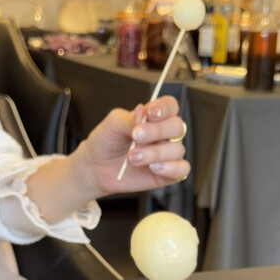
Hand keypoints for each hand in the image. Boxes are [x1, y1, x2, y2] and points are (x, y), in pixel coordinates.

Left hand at [26, 96, 189, 223]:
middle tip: (136, 137)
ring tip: (132, 157)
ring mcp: (168, 154)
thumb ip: (130, 118)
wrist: (97, 167)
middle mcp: (165, 134)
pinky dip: (170, 168)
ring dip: (154, 153)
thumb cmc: (107, 141)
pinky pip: (182, 170)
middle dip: (157, 131)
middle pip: (177, 127)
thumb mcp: (113, 123)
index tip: (149, 114)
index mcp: (155, 117)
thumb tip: (143, 114)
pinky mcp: (169, 173)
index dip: (164, 108)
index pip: (170, 106)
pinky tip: (152, 168)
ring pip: (177, 150)